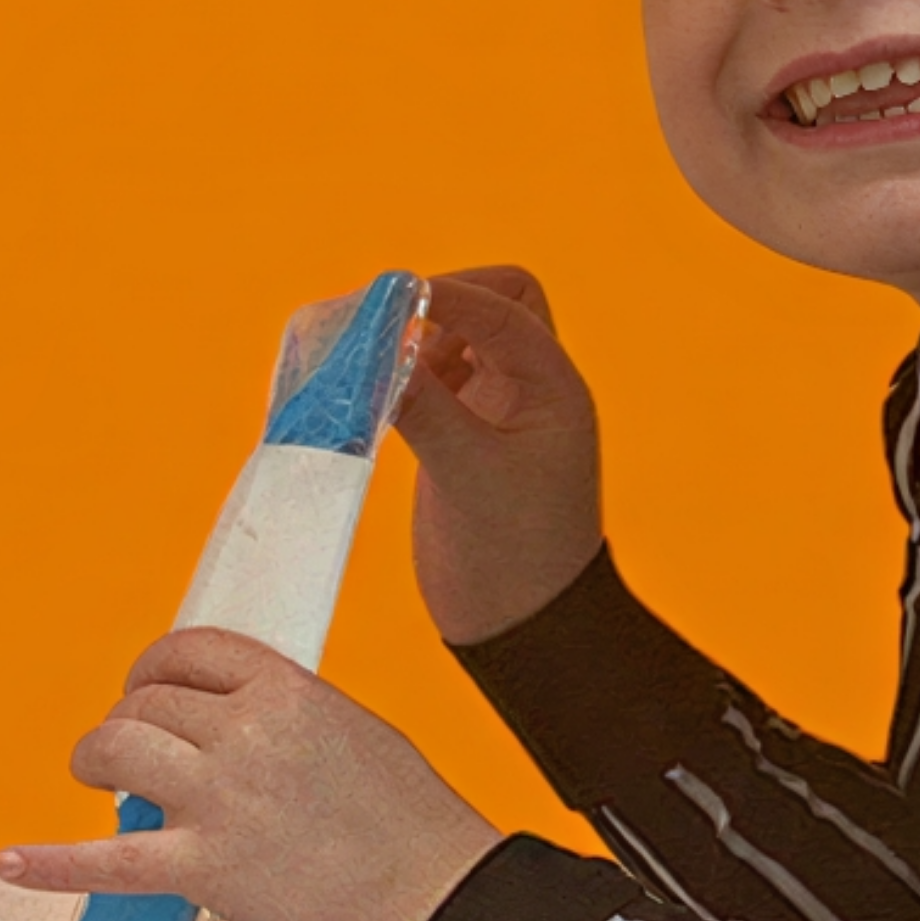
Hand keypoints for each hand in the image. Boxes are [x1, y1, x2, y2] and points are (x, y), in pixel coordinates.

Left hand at [0, 630, 502, 920]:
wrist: (433, 895)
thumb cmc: (411, 819)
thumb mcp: (355, 729)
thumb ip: (288, 715)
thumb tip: (230, 724)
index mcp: (290, 691)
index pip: (190, 650)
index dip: (154, 669)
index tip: (148, 690)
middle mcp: (247, 732)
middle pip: (144, 702)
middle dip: (127, 724)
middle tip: (133, 756)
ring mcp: (220, 799)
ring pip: (114, 752)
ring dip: (96, 763)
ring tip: (104, 786)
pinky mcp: (203, 868)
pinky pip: (105, 860)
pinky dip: (51, 862)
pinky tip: (13, 860)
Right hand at [396, 267, 603, 644]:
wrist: (526, 628)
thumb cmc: (518, 557)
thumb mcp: (470, 476)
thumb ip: (427, 408)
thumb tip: (380, 347)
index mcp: (554, 388)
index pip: (507, 308)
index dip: (450, 292)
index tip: (390, 297)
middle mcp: (531, 390)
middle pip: (495, 304)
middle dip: (440, 302)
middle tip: (383, 326)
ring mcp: (497, 413)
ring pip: (459, 341)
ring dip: (415, 340)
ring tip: (364, 362)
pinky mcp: (462, 440)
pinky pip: (433, 382)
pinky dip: (401, 377)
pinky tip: (366, 398)